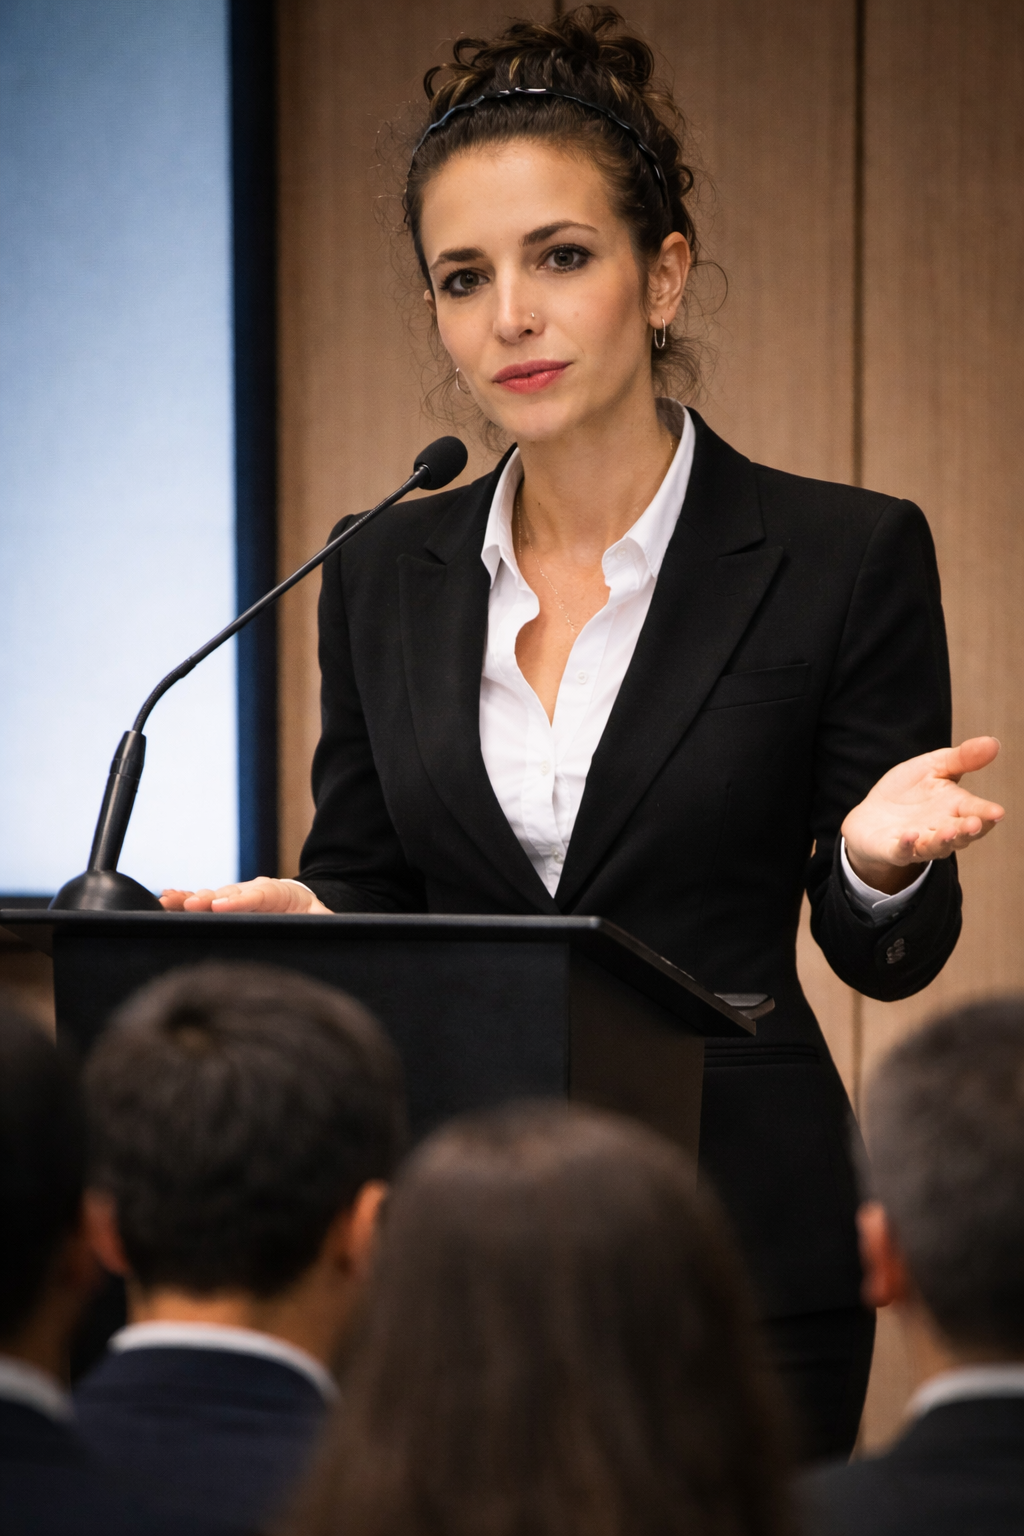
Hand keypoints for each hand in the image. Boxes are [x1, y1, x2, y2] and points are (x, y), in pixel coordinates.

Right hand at [159, 877, 331, 913]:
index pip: (259, 895)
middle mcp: (253, 891)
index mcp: (280, 894)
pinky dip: (184, 900)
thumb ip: (327, 921)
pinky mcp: (223, 903)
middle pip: (230, 894)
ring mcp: (236, 896)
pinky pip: (203, 902)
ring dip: (190, 900)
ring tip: (168, 901)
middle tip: (193, 905)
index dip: (240, 900)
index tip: (222, 905)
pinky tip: (165, 898)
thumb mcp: (322, 917)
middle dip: (210, 900)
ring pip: (212, 897)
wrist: (298, 900)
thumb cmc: (308, 913)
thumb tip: (339, 926)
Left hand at [841, 736, 1003, 893]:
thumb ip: (962, 758)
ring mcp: (918, 843)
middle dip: (968, 830)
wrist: (871, 814)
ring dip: (943, 841)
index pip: (975, 811)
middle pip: (959, 834)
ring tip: (949, 832)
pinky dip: (906, 846)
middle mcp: (941, 829)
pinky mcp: (893, 850)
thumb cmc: (908, 791)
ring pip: (935, 846)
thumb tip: (993, 742)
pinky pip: (901, 851)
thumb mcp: (934, 767)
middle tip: (976, 823)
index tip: (997, 812)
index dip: (986, 813)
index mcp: (955, 808)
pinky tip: (910, 835)